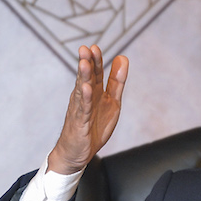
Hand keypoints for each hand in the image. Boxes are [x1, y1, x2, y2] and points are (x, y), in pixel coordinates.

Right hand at [48, 45, 128, 174]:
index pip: (95, 73)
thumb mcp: (112, 102)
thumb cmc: (93, 127)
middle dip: (87, 64)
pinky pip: (83, 109)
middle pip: (86, 78)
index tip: (95, 47)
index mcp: (94, 92)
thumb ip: (117, 82)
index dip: (96, 61)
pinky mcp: (80, 123)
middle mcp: (84, 98)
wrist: (77, 153)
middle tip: (86, 49)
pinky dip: (85, 99)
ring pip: (82, 91)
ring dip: (83, 77)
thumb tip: (123, 58)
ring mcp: (80, 110)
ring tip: (84, 63)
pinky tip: (86, 89)